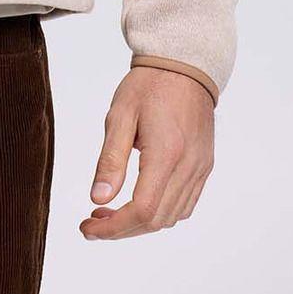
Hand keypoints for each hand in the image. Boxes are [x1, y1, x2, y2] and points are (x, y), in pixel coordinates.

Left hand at [81, 66, 214, 239]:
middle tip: (93, 221)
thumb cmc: (148, 85)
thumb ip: (110, 160)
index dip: (113, 227)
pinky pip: (185, 204)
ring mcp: (200, 168)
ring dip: (141, 224)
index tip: (87, 227)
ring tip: (111, 211)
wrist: (184, 64)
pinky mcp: (204, 166)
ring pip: (172, 217)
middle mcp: (189, 166)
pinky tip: (139, 200)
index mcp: (167, 153)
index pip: (143, 210)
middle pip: (157, 220)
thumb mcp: (120, 115)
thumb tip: (97, 199)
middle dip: (122, 229)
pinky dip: (161, 212)